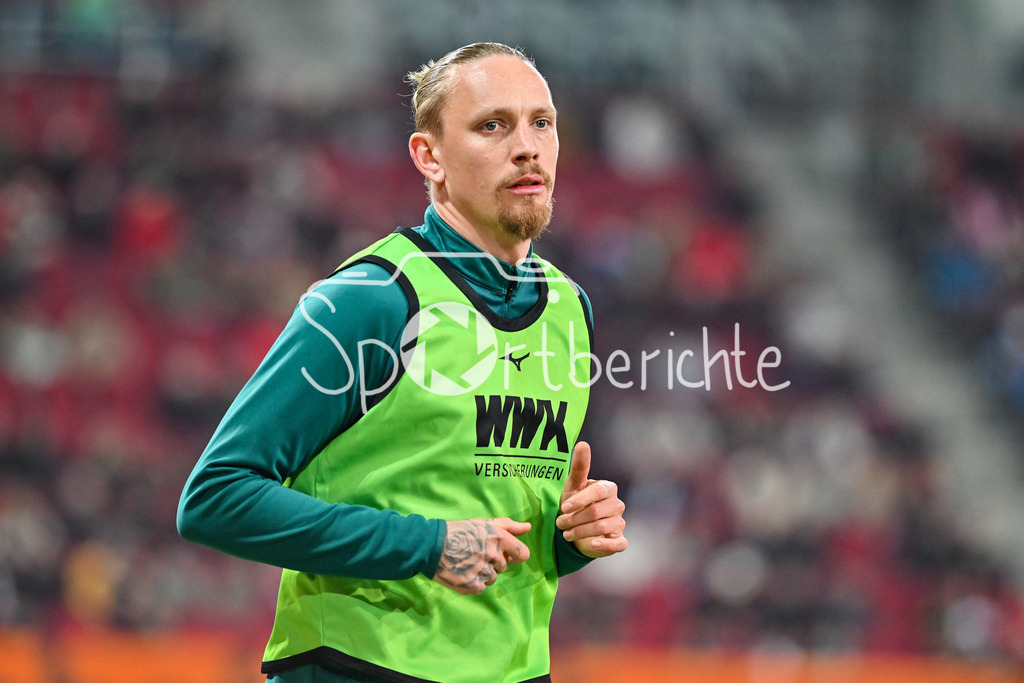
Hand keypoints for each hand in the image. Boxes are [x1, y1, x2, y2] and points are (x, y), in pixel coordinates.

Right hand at [432, 517, 530, 594]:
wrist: (432, 546)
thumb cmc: (459, 531)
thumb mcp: (484, 523)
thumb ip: (509, 526)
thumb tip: (528, 527)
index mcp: (500, 538)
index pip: (522, 554)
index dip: (513, 554)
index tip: (503, 553)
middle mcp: (494, 556)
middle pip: (504, 567)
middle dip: (493, 562)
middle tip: (475, 554)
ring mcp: (484, 572)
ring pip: (492, 578)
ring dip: (483, 573)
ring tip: (467, 562)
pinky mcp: (473, 586)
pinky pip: (482, 587)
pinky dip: (473, 583)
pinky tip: (463, 572)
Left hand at [557, 442, 626, 558]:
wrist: (577, 528)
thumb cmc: (575, 504)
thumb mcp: (573, 486)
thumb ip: (579, 466)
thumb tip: (582, 443)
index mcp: (608, 488)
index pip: (597, 492)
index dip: (579, 500)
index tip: (563, 508)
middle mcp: (617, 505)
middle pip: (597, 512)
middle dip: (575, 519)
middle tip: (559, 523)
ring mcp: (620, 523)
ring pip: (602, 528)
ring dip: (580, 532)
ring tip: (566, 533)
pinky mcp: (620, 541)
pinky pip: (619, 544)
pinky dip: (605, 545)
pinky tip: (592, 544)